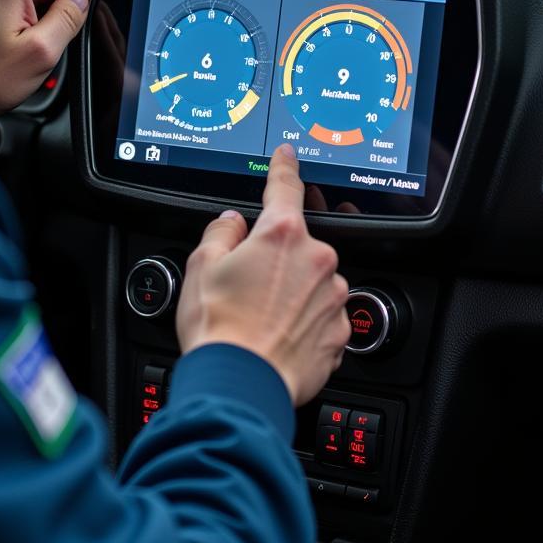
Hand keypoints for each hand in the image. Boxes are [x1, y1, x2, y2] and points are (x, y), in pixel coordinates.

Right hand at [176, 145, 351, 405]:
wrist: (241, 386)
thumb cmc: (219, 329)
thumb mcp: (201, 267)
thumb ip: (221, 233)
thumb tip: (232, 224)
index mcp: (282, 235)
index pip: (285, 187)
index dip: (284, 167)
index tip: (288, 155)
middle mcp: (317, 260)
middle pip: (300, 243)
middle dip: (279, 256)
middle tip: (250, 281)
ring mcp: (333, 297)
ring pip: (314, 280)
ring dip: (294, 290)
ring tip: (261, 316)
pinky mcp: (341, 332)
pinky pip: (324, 315)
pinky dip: (305, 320)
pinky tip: (279, 334)